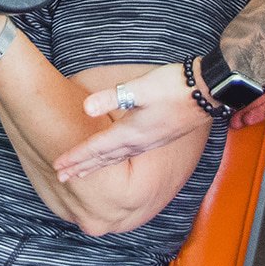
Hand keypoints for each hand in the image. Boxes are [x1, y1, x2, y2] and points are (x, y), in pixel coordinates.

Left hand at [54, 61, 206, 179]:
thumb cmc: (173, 87)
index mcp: (130, 132)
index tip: (57, 167)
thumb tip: (85, 107)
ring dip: (95, 166)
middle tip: (61, 178)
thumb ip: (112, 96)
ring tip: (81, 172)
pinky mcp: (156, 138)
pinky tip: (113, 157)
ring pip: (115, 159)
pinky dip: (112, 160)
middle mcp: (137, 143)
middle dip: (81, 168)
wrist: (206, 92)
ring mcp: (148, 143)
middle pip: (102, 160)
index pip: (96, 149)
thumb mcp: (141, 87)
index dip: (75, 157)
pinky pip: (127, 156)